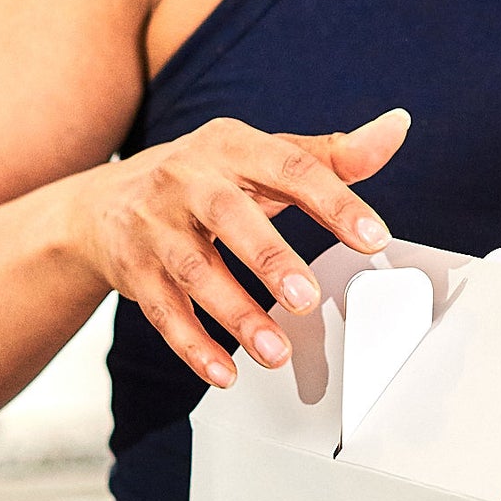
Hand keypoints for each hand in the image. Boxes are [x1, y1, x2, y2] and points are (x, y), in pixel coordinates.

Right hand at [72, 109, 409, 386]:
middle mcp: (187, 179)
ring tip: (275, 352)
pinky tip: (225, 373)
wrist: (103, 203)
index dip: (334, 201)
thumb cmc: (207, 179)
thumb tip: (397, 127)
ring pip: (195, 271)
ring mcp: (155, 226)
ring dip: (236, 315)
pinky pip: (163, 313)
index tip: (375, 237)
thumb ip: (331, 155)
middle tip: (308, 299)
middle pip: (230, 216)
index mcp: (230, 145)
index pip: (289, 167)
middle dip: (270, 259)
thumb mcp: (261, 157)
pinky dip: (193, 346)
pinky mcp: (134, 271)